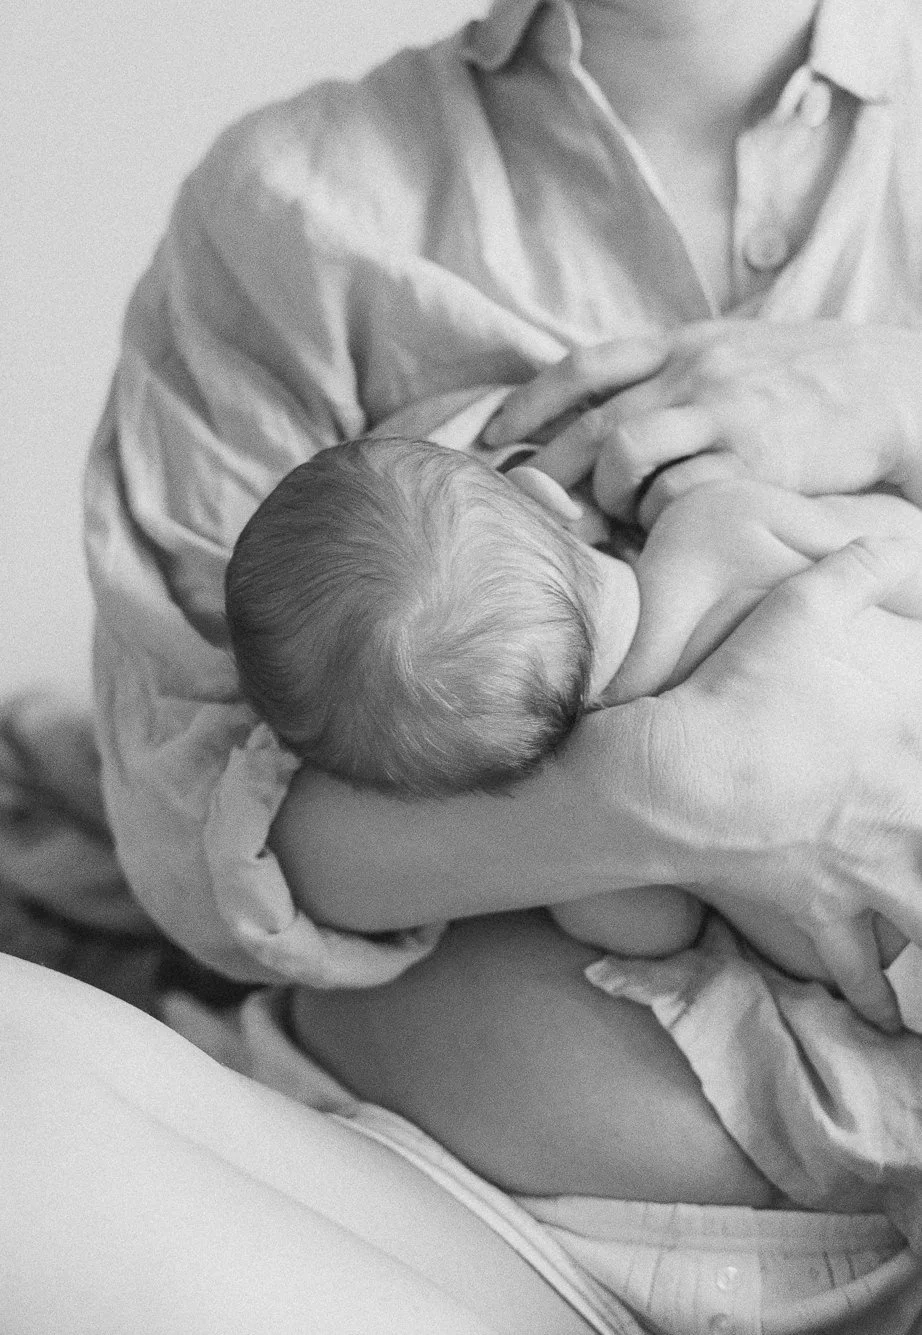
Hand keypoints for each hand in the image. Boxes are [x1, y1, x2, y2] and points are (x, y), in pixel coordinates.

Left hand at [482, 322, 921, 518]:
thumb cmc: (806, 379)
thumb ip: (669, 375)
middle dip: (547, 469)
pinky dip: (655, 515)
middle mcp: (694, 373)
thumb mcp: (731, 352)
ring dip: (603, 495)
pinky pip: (678, 493)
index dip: (530, 402)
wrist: (891, 386)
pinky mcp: (754, 461)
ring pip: (624, 454)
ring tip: (610, 519)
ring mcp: (723, 414)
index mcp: (683, 344)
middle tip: (524, 506)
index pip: (586, 366)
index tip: (491, 437)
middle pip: (593, 422)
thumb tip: (601, 417)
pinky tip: (659, 530)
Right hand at [642, 534, 921, 1029]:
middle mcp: (906, 825)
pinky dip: (876, 999)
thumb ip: (857, 570)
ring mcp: (867, 879)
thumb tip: (891, 539)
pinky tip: (887, 1018)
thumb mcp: (799, 610)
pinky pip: (858, 972)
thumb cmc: (738, 693)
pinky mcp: (817, 915)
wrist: (676, 777)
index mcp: (913, 753)